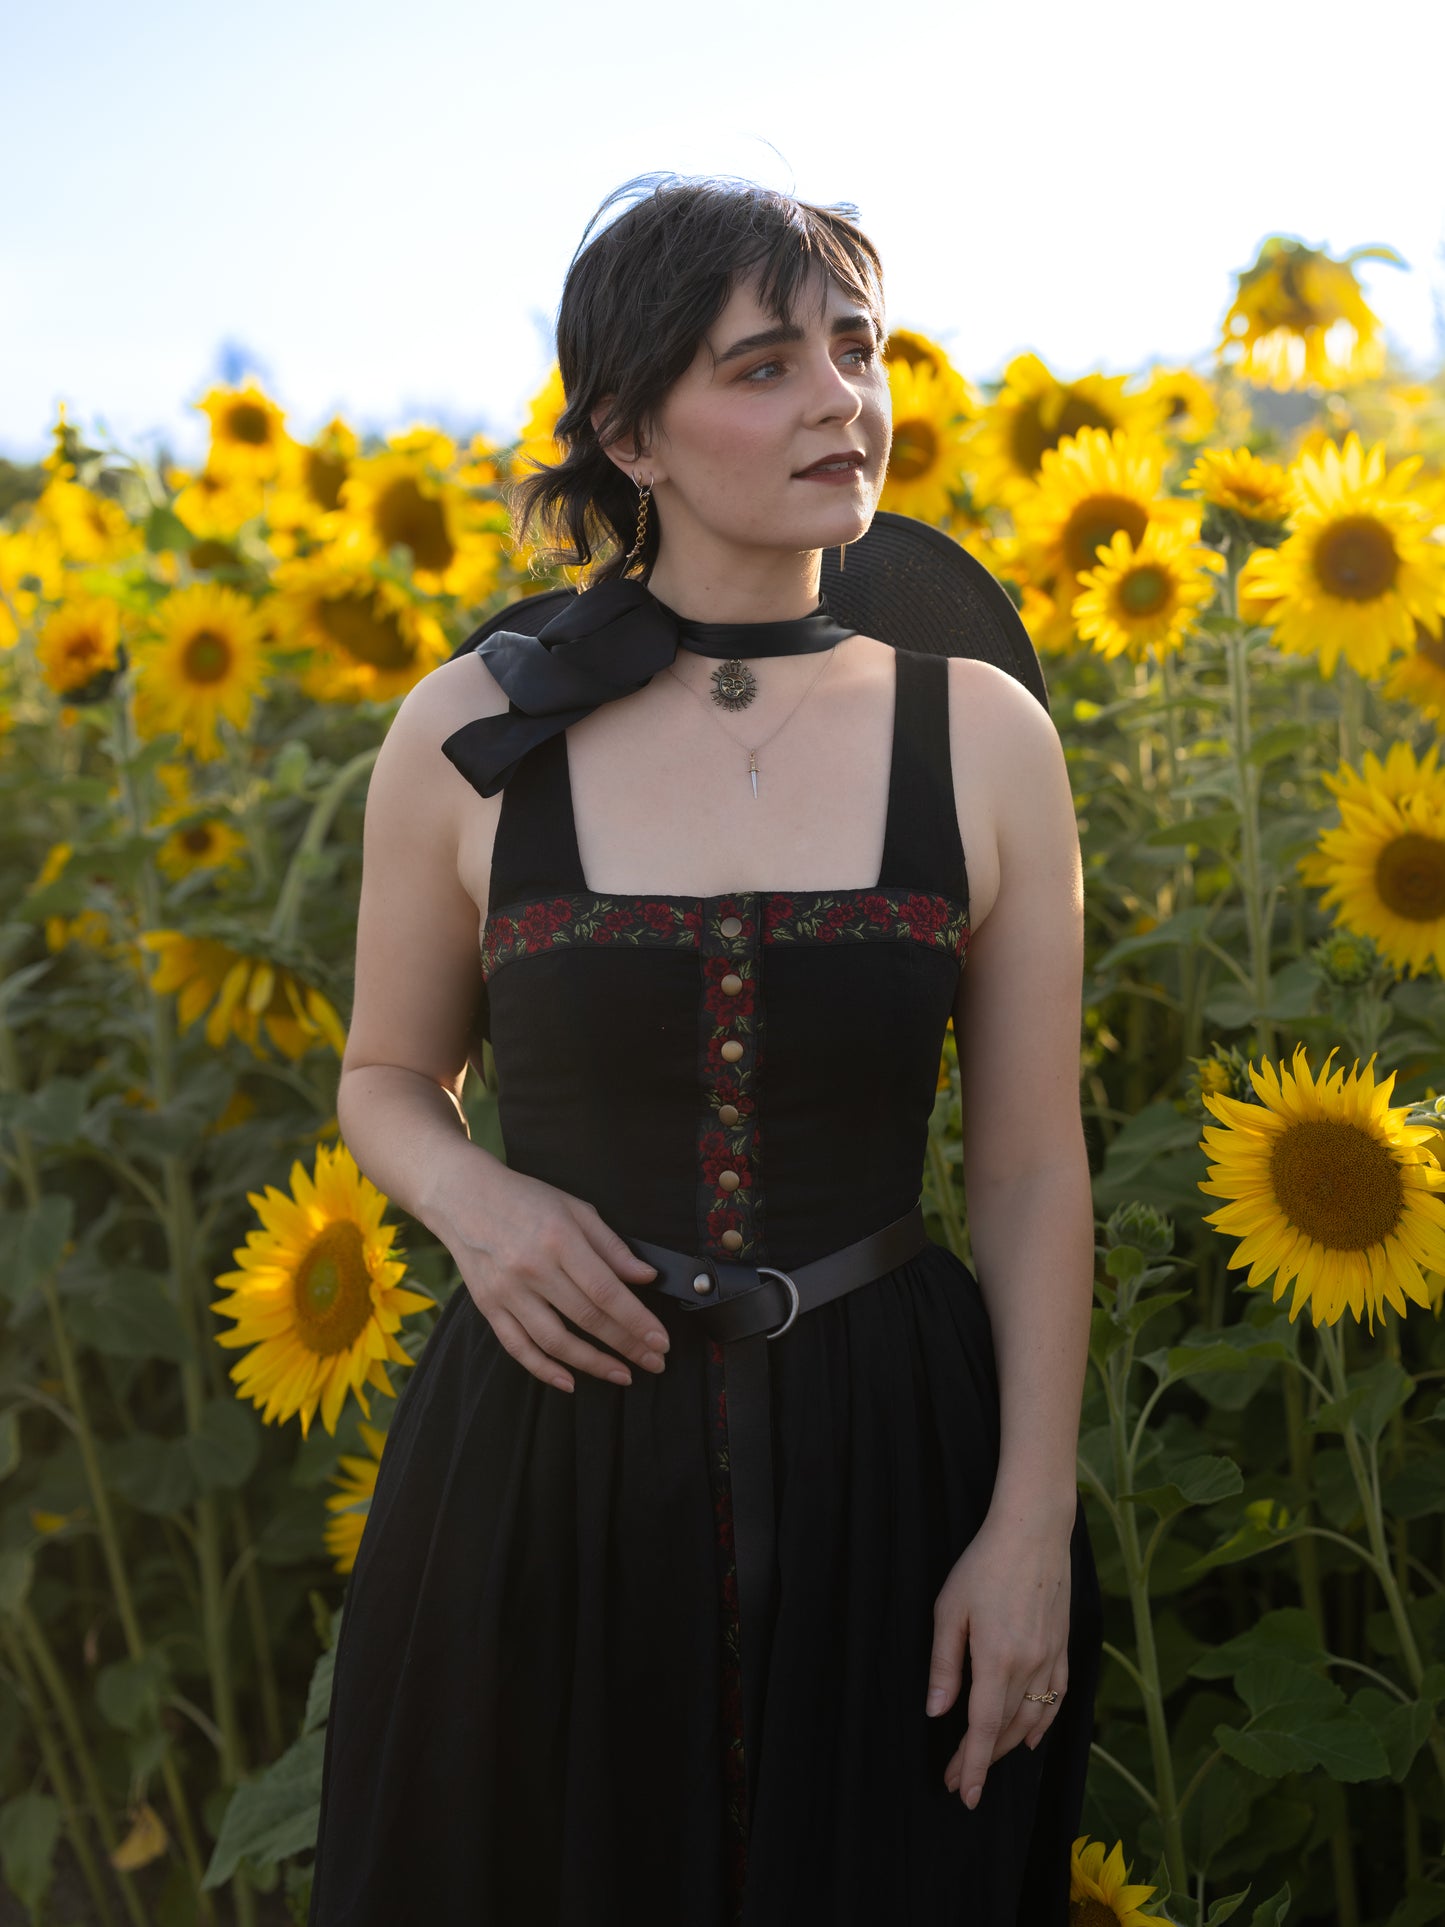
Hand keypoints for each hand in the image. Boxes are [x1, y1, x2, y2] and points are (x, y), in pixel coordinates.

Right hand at [449, 1161, 669, 1390]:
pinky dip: (543, 1369)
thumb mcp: (575, 1208)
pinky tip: (569, 1381)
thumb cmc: (524, 1198)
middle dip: (626, 1345)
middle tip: (654, 1362)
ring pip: (555, 1340)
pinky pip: (517, 1347)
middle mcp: (532, 1268)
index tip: (660, 1341)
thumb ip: (611, 1246)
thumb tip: (645, 1277)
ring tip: (622, 1374)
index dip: (637, 1320)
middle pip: (586, 1318)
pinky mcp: (488, 1306)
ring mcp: (507, 1291)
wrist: (461, 1196)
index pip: (606, 1291)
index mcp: (559, 1239)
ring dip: (592, 1364)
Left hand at [925, 1512, 1071, 1808]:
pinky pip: (1057, 1699)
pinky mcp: (1064, 1647)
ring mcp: (1052, 1658)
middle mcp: (1030, 1667)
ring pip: (1033, 1720)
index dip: (973, 1764)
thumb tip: (937, 1712)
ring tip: (987, 1761)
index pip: (984, 1728)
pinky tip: (1031, 1738)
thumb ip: (944, 1665)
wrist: (1034, 1531)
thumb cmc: (984, 1564)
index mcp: (998, 1660)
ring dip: (1010, 1747)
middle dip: (983, 1759)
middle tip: (959, 1779)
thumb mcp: (950, 1610)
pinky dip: (1044, 1725)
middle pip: (1007, 1730)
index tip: (962, 1792)